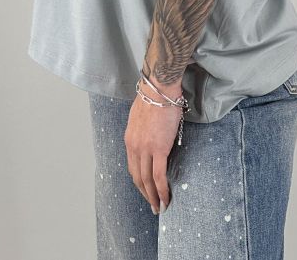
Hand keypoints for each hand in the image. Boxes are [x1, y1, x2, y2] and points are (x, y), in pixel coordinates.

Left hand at [123, 84, 182, 212]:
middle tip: (153, 206)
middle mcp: (134, 146)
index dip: (139, 182)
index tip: (146, 191)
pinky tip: (166, 198)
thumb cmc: (155, 98)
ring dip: (153, 197)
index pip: (132, 167)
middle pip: (137, 177)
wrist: (159, 89)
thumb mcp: (141, 117)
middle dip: (145, 194)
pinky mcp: (158, 148)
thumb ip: (143, 131)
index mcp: (129, 140)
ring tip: (160, 207)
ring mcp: (145, 149)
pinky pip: (158, 175)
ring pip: (147, 180)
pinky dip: (162, 190)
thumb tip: (152, 138)